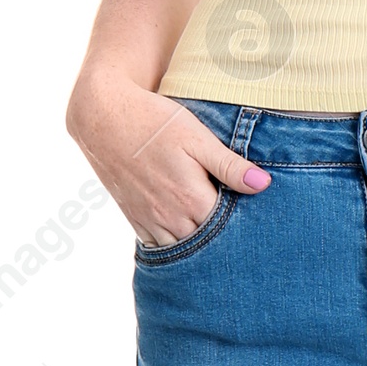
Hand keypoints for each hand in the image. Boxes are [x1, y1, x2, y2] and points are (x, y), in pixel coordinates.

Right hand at [67, 73, 268, 246]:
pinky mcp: (134, 218)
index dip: (244, 223)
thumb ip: (230, 165)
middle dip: (223, 238)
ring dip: (198, 244)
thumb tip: (263, 185)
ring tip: (216, 235)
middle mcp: (170, 217)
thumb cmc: (154, 122)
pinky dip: (174, 244)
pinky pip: (157, 245)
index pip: (229, 228)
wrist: (103, 117)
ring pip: (182, 248)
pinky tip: (186, 234)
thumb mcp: (198, 138)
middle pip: (207, 243)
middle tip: (241, 230)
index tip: (257, 218)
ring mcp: (149, 220)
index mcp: (191, 198)